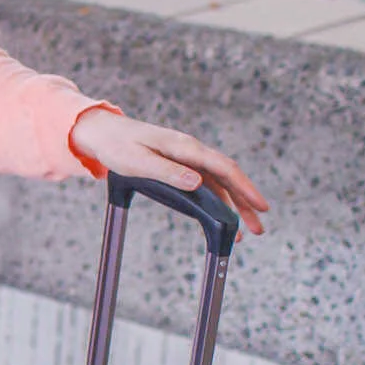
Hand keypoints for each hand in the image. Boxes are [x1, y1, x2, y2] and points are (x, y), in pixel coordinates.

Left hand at [69, 108, 268, 236]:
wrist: (102, 132)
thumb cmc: (117, 145)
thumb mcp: (139, 162)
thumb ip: (168, 172)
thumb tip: (197, 183)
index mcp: (185, 147)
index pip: (224, 168)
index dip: (245, 188)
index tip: (261, 206)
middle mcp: (191, 151)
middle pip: (228, 178)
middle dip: (246, 203)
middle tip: (258, 228)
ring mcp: (187, 158)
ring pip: (218, 183)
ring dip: (233, 205)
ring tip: (243, 232)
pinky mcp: (180, 165)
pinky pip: (206, 184)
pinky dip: (217, 200)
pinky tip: (221, 215)